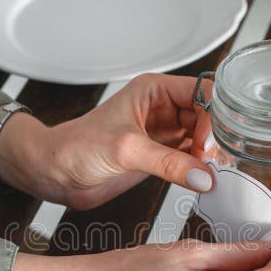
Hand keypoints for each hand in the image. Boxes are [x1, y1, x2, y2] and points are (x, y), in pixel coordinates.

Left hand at [0, 74, 214, 209]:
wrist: (55, 173)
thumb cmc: (76, 147)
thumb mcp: (125, 150)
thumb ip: (167, 163)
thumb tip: (203, 175)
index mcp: (153, 91)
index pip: (201, 92)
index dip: (214, 114)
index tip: (213, 141)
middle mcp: (161, 109)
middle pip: (208, 116)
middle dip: (215, 138)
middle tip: (213, 162)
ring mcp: (162, 133)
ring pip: (203, 139)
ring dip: (210, 156)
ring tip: (210, 173)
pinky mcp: (160, 157)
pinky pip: (192, 160)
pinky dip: (201, 170)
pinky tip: (203, 179)